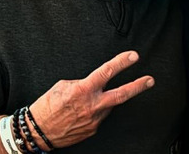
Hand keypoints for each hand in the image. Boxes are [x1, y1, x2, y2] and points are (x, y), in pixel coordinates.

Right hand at [28, 51, 154, 149]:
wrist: (38, 131)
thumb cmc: (47, 106)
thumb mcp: (62, 85)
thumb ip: (82, 82)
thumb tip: (93, 83)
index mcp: (83, 90)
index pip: (107, 72)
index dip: (122, 62)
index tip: (133, 56)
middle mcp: (92, 105)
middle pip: (122, 94)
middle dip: (138, 86)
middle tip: (150, 80)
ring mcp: (94, 119)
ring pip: (109, 105)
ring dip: (106, 100)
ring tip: (90, 100)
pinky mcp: (93, 129)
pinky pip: (101, 116)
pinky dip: (97, 110)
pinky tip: (85, 111)